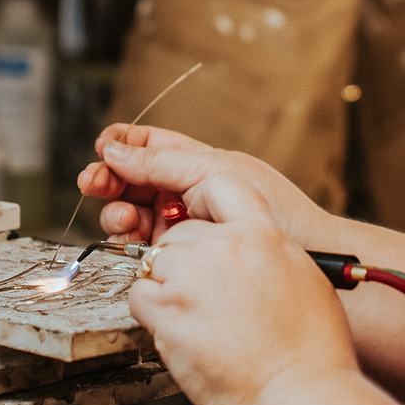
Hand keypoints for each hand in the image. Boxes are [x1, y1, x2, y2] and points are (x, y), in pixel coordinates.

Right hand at [77, 123, 329, 247]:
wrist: (311, 256)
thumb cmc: (278, 209)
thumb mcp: (215, 172)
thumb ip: (162, 162)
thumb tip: (114, 149)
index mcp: (201, 164)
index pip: (151, 147)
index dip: (123, 145)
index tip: (102, 148)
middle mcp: (191, 194)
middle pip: (137, 180)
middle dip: (111, 179)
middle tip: (93, 183)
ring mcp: (188, 226)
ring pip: (138, 213)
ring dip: (119, 211)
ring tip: (120, 217)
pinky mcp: (187, 259)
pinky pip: (147, 244)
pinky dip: (131, 240)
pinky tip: (128, 239)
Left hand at [128, 172, 358, 404]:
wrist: (298, 397)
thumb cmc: (311, 352)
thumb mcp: (305, 280)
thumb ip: (270, 253)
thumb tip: (254, 249)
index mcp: (263, 234)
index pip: (218, 185)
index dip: (200, 199)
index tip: (194, 216)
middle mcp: (224, 247)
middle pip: (179, 234)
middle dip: (183, 260)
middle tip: (204, 297)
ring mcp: (191, 277)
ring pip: (154, 264)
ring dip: (166, 288)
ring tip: (197, 321)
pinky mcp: (167, 312)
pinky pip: (138, 296)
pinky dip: (151, 313)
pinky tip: (180, 332)